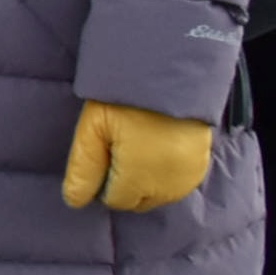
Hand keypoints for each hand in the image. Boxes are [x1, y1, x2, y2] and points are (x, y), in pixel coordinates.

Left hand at [63, 100, 214, 211]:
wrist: (170, 72)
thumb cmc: (125, 98)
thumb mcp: (94, 128)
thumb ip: (83, 168)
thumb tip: (74, 202)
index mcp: (139, 180)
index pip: (115, 200)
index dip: (103, 180)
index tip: (103, 154)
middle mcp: (168, 186)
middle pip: (137, 201)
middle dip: (124, 183)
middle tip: (119, 147)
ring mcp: (188, 177)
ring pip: (158, 195)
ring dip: (145, 181)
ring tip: (138, 145)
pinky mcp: (201, 165)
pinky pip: (177, 184)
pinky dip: (165, 175)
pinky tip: (157, 148)